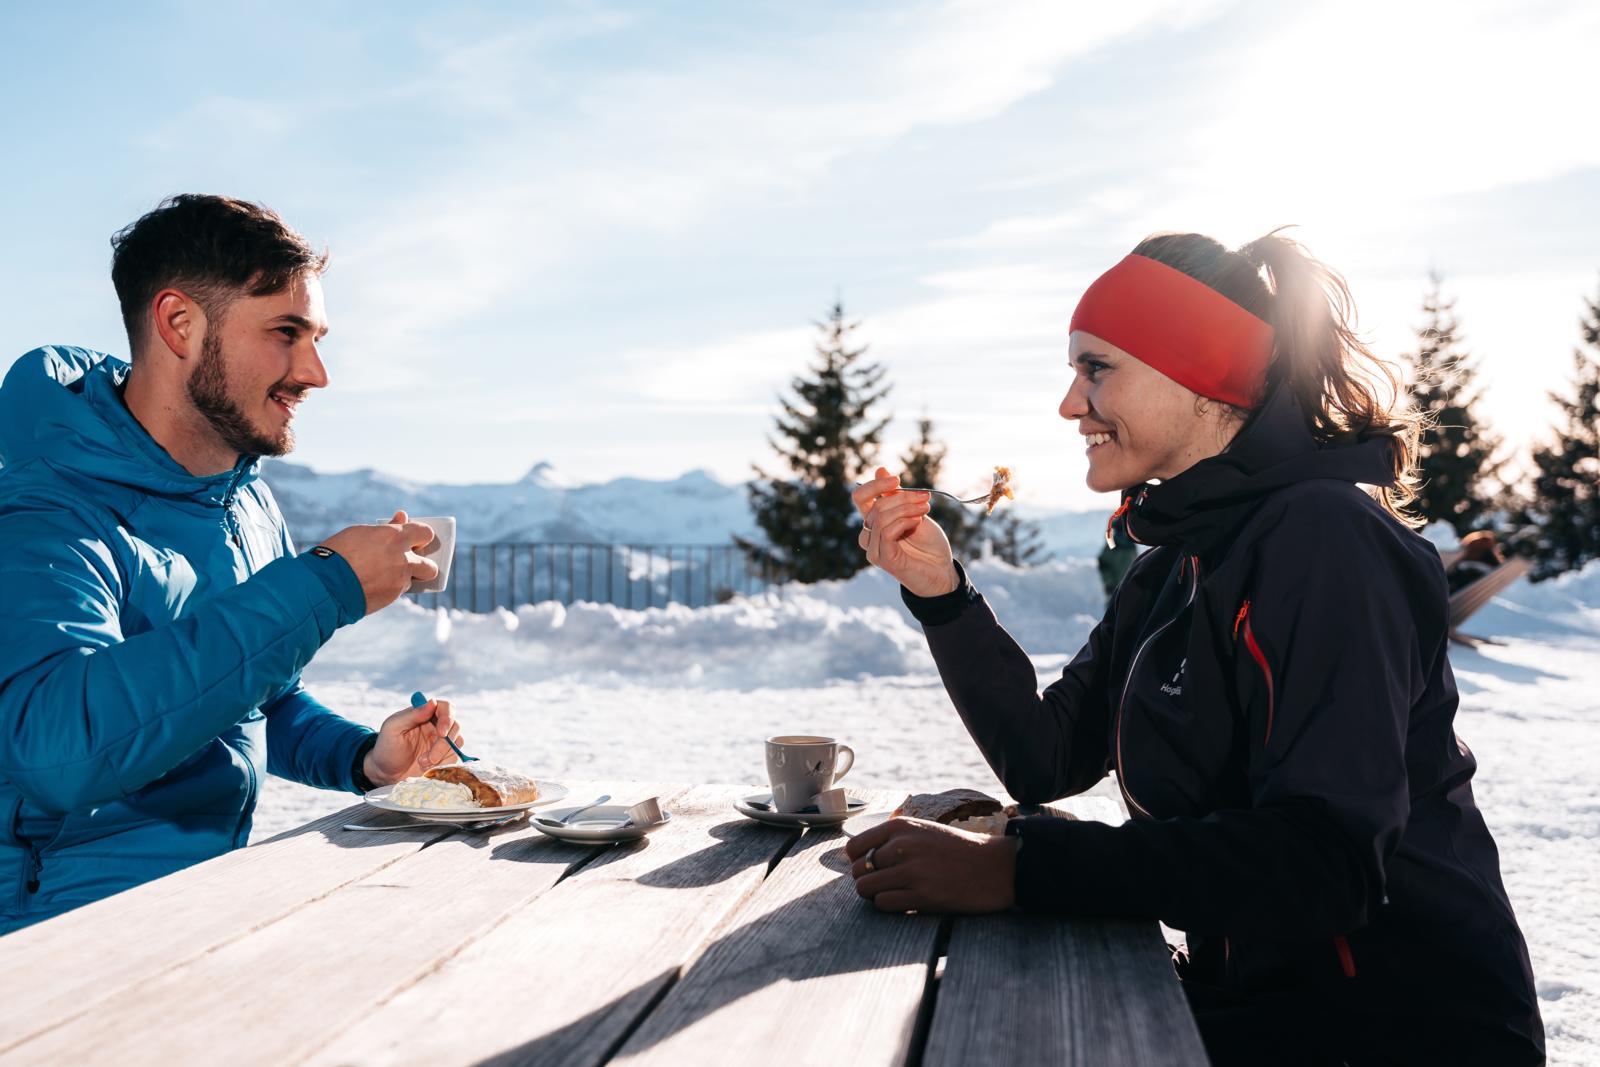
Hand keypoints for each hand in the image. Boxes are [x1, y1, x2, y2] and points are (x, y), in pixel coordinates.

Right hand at [321, 509, 437, 614]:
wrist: (325, 584)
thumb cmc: (338, 553)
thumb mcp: (360, 533)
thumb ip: (387, 528)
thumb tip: (402, 516)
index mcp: (394, 536)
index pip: (425, 533)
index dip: (422, 537)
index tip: (415, 539)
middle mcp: (402, 558)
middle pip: (431, 565)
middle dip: (424, 565)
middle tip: (409, 562)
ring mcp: (399, 579)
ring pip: (413, 580)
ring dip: (403, 578)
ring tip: (381, 575)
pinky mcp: (393, 596)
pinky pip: (399, 590)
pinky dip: (390, 588)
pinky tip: (373, 584)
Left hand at [361, 697, 464, 785]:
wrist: (386, 774)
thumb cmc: (387, 747)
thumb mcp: (393, 728)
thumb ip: (412, 714)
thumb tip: (433, 701)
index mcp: (425, 714)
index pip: (446, 707)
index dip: (447, 718)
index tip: (441, 733)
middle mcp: (437, 726)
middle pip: (455, 726)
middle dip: (444, 743)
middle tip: (429, 758)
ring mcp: (443, 742)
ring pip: (457, 742)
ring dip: (441, 755)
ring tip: (422, 763)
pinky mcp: (446, 757)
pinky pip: (455, 757)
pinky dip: (443, 764)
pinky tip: (427, 769)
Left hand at [844, 816, 1017, 913]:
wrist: (995, 867)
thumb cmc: (958, 850)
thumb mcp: (923, 831)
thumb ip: (893, 840)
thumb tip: (857, 858)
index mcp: (900, 826)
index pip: (854, 848)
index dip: (858, 862)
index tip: (871, 868)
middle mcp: (902, 846)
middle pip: (857, 871)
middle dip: (868, 880)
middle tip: (887, 883)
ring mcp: (911, 871)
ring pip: (865, 889)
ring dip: (876, 895)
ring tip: (895, 892)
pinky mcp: (921, 896)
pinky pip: (883, 904)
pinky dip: (890, 906)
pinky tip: (906, 901)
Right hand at [852, 467, 958, 597]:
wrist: (942, 571)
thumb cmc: (928, 543)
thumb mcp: (914, 512)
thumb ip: (895, 495)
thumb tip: (881, 470)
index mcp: (874, 521)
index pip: (860, 497)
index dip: (875, 485)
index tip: (897, 479)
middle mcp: (869, 535)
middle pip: (875, 505)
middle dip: (902, 497)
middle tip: (925, 497)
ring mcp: (873, 548)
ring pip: (880, 517)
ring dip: (906, 508)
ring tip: (925, 509)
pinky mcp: (882, 559)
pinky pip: (887, 532)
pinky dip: (904, 522)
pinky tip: (917, 522)